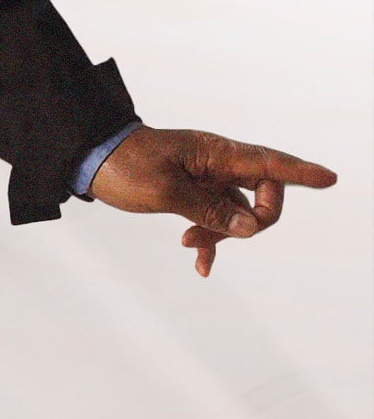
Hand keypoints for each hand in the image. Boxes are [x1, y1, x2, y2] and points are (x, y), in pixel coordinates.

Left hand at [85, 125, 338, 276]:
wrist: (89, 159)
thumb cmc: (124, 166)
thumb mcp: (164, 191)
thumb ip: (209, 210)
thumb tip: (251, 228)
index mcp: (214, 153)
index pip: (268, 163)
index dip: (300, 172)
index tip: (329, 179)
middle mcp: (217, 163)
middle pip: (263, 194)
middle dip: (251, 221)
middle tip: (214, 236)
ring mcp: (206, 178)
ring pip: (238, 212)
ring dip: (222, 235)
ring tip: (187, 245)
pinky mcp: (192, 193)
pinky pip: (216, 219)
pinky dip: (211, 241)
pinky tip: (200, 265)